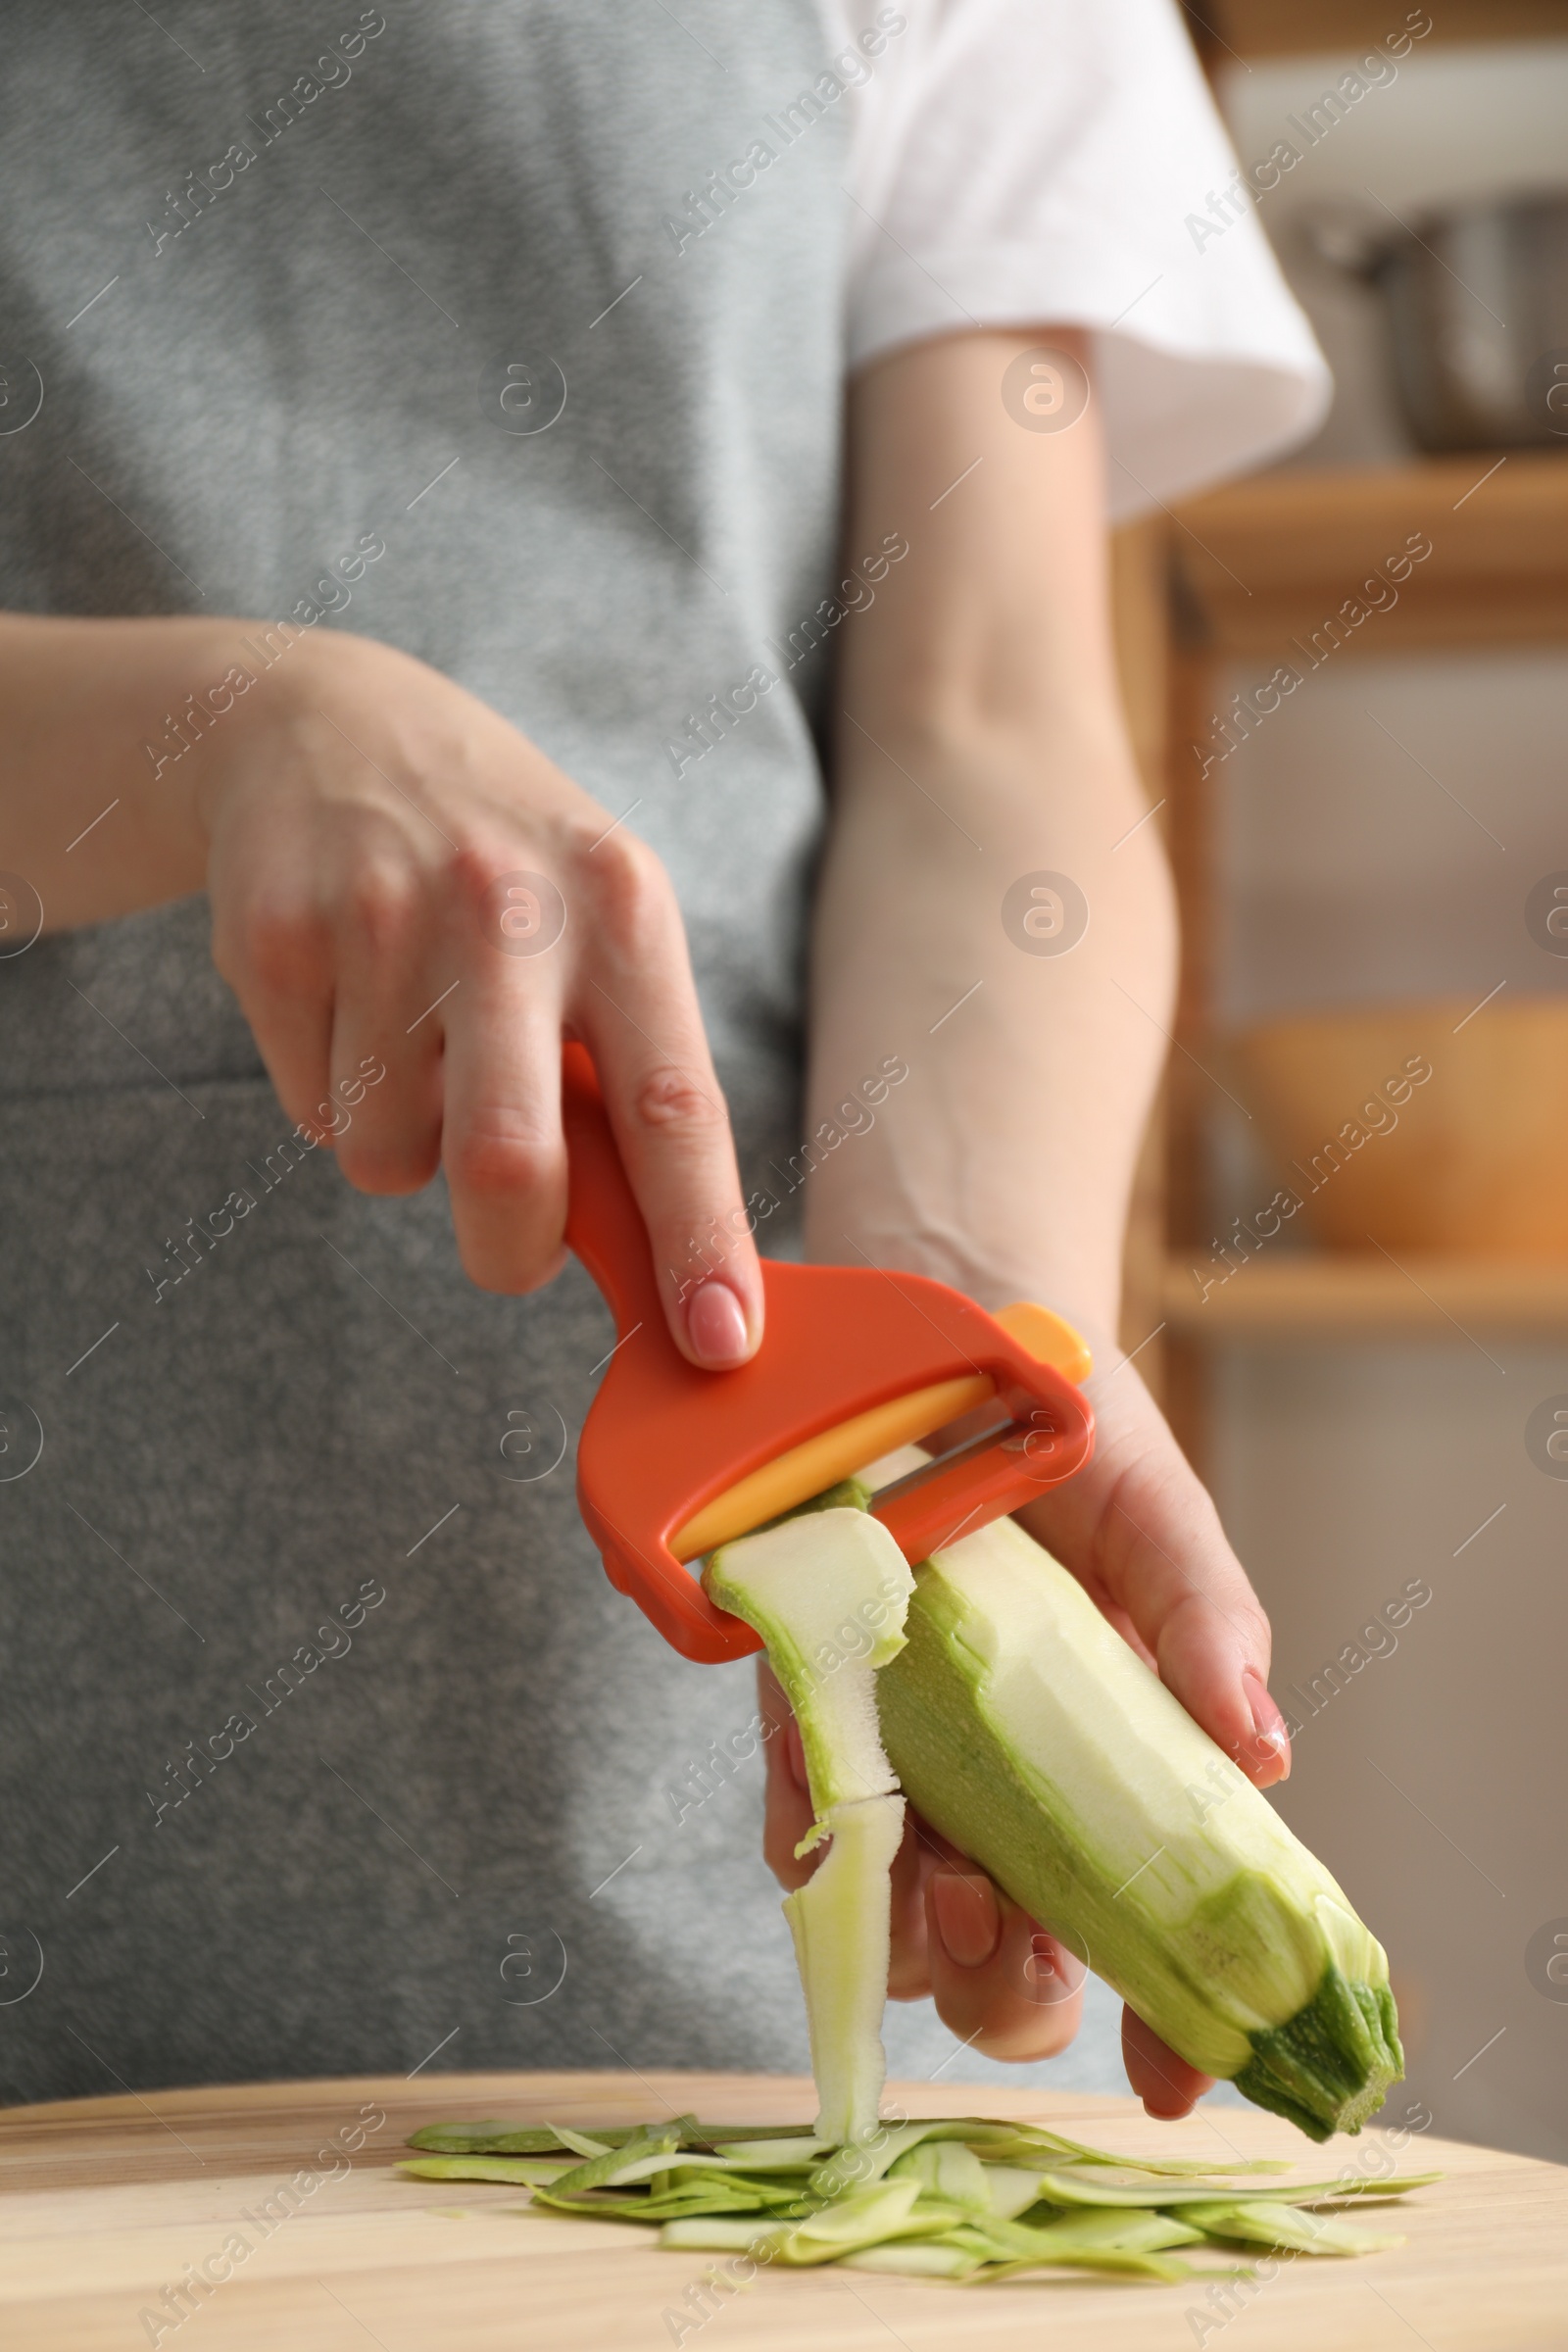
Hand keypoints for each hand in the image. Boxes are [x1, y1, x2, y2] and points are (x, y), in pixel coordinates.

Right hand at [199, 629, 759, 1363]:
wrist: (328, 725)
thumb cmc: (504, 866)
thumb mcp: (602, 923)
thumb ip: (633, 1075)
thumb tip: (671, 1260)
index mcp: (622, 910)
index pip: (674, 1105)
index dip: (699, 1237)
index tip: (718, 1340)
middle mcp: (508, 908)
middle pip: (507, 1161)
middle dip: (510, 1250)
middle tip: (511, 1250)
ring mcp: (379, 917)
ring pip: (391, 1156)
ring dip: (410, 1146)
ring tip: (419, 1042)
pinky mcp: (274, 937)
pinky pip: (314, 1115)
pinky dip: (337, 1098)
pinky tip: (350, 1003)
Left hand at [759, 1362, 1288, 2114]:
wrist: (941, 1349)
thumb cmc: (1071, 1445)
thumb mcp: (1162, 1524)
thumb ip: (1208, 1626)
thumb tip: (1261, 1748)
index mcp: (1112, 1767)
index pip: (1149, 1925)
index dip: (1171, 2019)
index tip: (1182, 2080)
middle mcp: (1007, 1790)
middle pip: (1015, 1963)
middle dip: (1018, 1994)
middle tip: (1017, 1930)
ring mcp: (906, 1764)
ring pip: (903, 1923)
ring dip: (923, 1935)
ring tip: (944, 1872)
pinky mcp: (809, 1719)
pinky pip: (801, 1830)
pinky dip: (821, 1848)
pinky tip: (848, 1816)